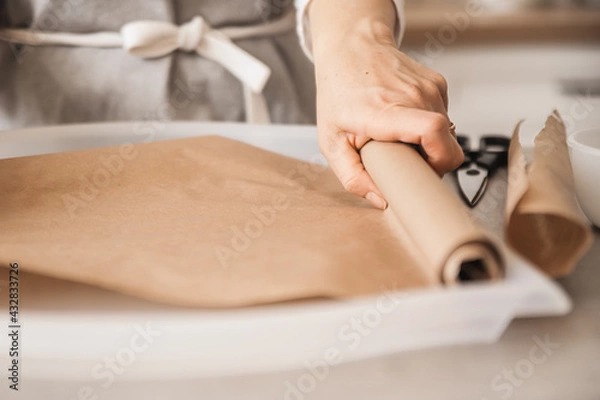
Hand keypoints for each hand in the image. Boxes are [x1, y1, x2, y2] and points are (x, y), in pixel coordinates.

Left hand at [312, 18, 463, 208]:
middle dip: (431, 161)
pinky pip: (445, 118)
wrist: (351, 49)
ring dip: (428, 143)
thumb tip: (382, 201)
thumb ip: (353, 177)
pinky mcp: (438, 84)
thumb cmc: (339, 94)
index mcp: (384, 111)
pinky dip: (429, 127)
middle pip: (447, 143)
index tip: (425, 172)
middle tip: (405, 161)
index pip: (432, 130)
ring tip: (400, 136)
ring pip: (448, 133)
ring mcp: (429, 88)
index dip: (439, 160)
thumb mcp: (331, 142)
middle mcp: (413, 96)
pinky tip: (405, 120)